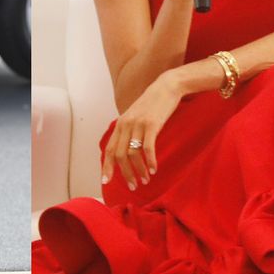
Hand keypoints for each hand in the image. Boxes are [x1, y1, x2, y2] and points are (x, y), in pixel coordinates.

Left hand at [101, 72, 181, 190]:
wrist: (167, 87)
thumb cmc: (153, 104)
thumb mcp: (135, 116)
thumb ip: (129, 131)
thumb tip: (126, 150)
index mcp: (120, 124)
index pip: (109, 150)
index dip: (107, 166)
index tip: (106, 181)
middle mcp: (125, 125)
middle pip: (120, 156)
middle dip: (125, 174)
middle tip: (133, 186)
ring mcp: (138, 124)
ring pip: (133, 154)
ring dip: (139, 171)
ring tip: (145, 181)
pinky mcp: (151, 124)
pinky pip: (148, 148)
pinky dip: (150, 162)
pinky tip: (154, 170)